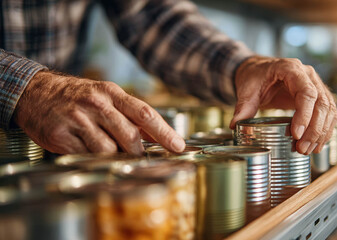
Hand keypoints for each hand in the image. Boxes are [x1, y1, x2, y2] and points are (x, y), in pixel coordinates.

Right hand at [13, 71, 184, 154]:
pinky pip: (86, 156)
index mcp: (111, 92)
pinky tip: (90, 152)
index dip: (164, 132)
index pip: (144, 113)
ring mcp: (77, 119)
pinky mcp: (61, 136)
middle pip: (129, 135)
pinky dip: (95, 160)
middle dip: (139, 152)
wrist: (35, 92)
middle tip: (141, 158)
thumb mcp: (106, 96)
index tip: (178, 147)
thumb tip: (159, 135)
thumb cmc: (79, 97)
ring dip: (116, 157)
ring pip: (108, 149)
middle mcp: (95, 104)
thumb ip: (131, 115)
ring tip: (111, 152)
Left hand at [230, 56, 336, 154]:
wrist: (260, 71)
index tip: (296, 134)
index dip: (304, 115)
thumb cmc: (255, 76)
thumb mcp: (247, 88)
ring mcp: (316, 85)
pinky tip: (316, 145)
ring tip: (307, 150)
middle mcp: (308, 75)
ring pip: (328, 110)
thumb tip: (235, 125)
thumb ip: (243, 105)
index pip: (306, 92)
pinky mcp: (318, 97)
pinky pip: (328, 114)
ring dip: (321, 133)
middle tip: (301, 148)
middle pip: (321, 103)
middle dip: (314, 129)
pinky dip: (325, 131)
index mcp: (291, 68)